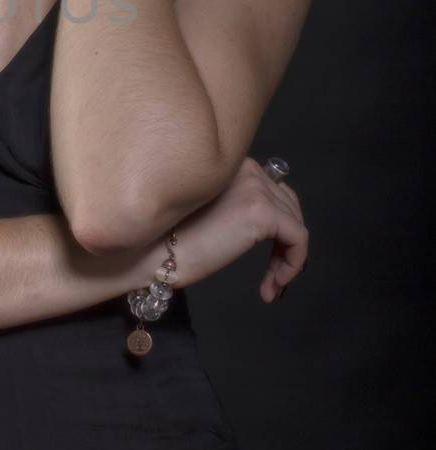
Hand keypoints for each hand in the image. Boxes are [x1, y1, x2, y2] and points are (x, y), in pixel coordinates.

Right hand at [166, 156, 309, 301]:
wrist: (152, 252)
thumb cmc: (167, 241)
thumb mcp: (208, 212)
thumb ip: (234, 205)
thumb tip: (265, 224)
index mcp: (231, 165)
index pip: (272, 190)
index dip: (275, 225)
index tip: (265, 256)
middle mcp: (247, 168)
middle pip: (288, 205)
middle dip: (284, 242)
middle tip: (272, 274)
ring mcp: (256, 189)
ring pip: (295, 224)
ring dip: (286, 258)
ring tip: (271, 284)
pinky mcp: (263, 213)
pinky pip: (298, 239)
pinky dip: (293, 264)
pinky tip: (273, 285)